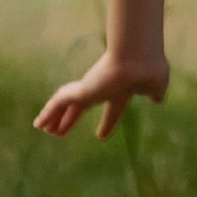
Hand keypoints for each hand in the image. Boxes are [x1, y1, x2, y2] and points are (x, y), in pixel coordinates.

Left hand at [34, 50, 169, 140]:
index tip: (101, 135)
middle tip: (60, 132)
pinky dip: (48, 113)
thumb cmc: (149, 70)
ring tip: (44, 130)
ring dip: (55, 118)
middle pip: (82, 107)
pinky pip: (58, 102)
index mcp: (122, 90)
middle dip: (71, 119)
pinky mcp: (80, 89)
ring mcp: (90, 87)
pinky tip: (38, 124)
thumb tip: (157, 99)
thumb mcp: (157, 85)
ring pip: (66, 105)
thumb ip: (154, 92)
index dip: (107, 122)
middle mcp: (103, 88)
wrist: (138, 60)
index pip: (112, 109)